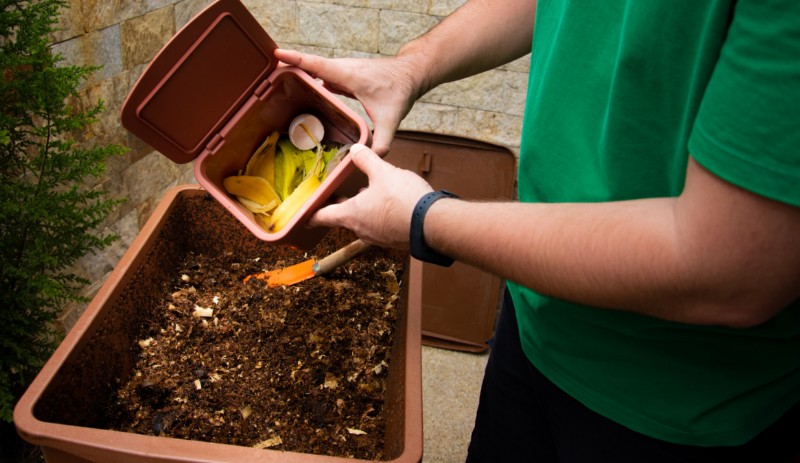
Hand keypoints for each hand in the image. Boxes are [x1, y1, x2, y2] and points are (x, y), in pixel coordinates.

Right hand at [274, 49, 423, 154]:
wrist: (410, 74)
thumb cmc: (400, 90)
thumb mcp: (391, 118)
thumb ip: (383, 140)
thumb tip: (373, 157)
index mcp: (348, 75)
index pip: (316, 64)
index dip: (296, 59)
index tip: (276, 55)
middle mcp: (342, 69)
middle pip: (310, 65)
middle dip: (289, 67)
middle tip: (269, 77)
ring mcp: (342, 70)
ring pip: (315, 69)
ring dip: (298, 73)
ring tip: (278, 83)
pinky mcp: (344, 75)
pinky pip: (322, 75)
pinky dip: (310, 79)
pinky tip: (302, 91)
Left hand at [308, 144, 432, 248]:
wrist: (432, 224)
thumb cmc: (403, 200)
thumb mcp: (383, 172)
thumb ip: (367, 160)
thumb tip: (356, 149)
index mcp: (352, 214)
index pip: (323, 216)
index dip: (312, 214)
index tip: (304, 215)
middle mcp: (362, 229)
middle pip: (345, 218)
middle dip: (343, 206)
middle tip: (341, 195)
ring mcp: (379, 237)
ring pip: (365, 221)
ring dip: (365, 209)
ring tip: (370, 193)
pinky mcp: (394, 239)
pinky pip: (382, 226)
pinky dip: (381, 215)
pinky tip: (392, 203)